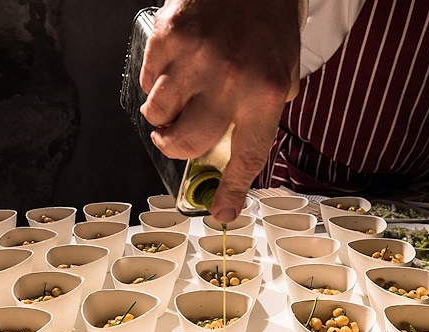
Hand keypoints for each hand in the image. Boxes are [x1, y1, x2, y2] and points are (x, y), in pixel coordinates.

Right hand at [140, 0, 300, 222]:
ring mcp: (193, 57)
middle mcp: (228, 78)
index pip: (247, 155)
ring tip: (174, 95)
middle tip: (172, 138)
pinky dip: (154, 80)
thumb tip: (230, 157)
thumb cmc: (268, 23)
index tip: (221, 211)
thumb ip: (261, 114)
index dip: (231, 189)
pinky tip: (171, 66)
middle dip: (174, 146)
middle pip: (186, 142)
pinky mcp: (166, 35)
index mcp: (265, 92)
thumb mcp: (283, 72)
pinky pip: (146, 79)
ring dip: (160, 114)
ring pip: (156, 114)